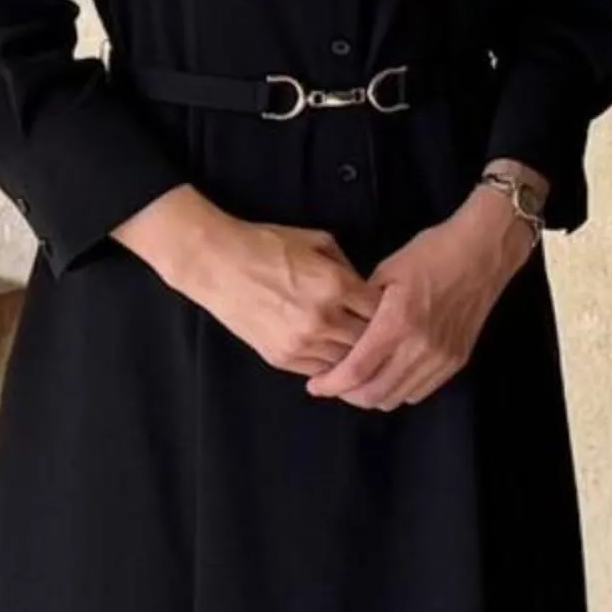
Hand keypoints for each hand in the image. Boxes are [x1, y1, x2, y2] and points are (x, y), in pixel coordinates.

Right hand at [122, 191, 380, 376]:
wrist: (219, 264)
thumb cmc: (268, 245)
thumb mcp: (317, 241)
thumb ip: (346, 266)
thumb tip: (365, 288)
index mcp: (334, 284)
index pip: (379, 310)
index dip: (389, 311)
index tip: (393, 310)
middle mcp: (322, 318)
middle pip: (367, 341)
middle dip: (377, 337)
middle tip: (383, 335)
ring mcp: (301, 342)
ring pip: (346, 362)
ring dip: (355, 355)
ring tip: (362, 349)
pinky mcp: (281, 358)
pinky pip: (320, 370)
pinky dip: (331, 365)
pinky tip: (335, 355)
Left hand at [307, 188, 536, 410]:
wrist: (482, 252)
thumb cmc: (432, 252)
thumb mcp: (387, 270)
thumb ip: (363, 307)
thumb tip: (342, 333)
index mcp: (398, 321)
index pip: (356, 371)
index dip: (331, 384)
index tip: (315, 385)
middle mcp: (420, 348)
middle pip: (374, 394)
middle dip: (347, 394)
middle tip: (335, 383)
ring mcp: (441, 358)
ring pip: (396, 397)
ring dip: (372, 394)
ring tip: (360, 379)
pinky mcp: (456, 361)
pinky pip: (419, 391)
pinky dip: (398, 389)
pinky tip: (390, 373)